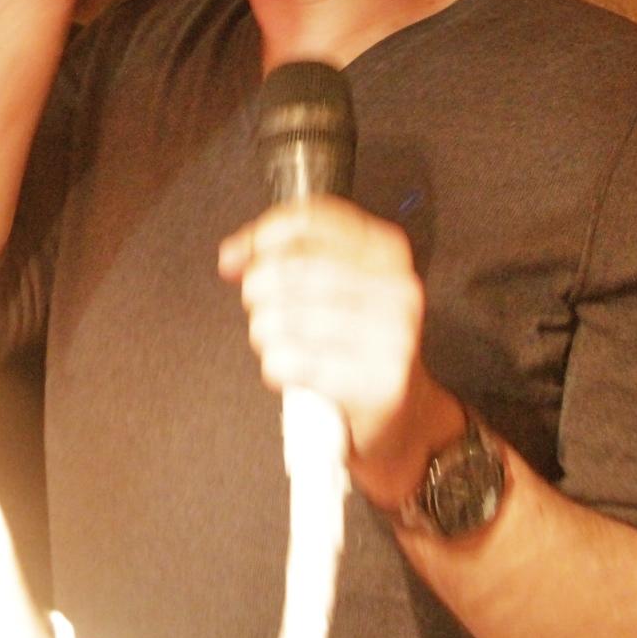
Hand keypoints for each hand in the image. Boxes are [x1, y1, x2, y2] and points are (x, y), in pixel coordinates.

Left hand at [219, 196, 455, 494]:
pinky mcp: (379, 383)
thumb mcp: (335, 286)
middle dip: (259, 293)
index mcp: (387, 251)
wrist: (403, 415)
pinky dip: (277, 367)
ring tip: (281, 344)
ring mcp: (393, 337)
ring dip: (266, 334)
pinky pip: (292, 361)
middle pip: (291, 270)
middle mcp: (397, 288)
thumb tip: (233, 255)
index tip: (237, 258)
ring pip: (284, 317)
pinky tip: (292, 370)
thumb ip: (285, 258)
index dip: (261, 237)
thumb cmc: (358, 346)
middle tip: (263, 311)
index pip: (311, 221)